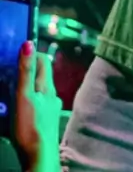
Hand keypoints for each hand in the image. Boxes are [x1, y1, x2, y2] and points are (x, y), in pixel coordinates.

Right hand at [13, 41, 61, 171]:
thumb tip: (28, 44)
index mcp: (47, 86)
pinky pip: (38, 105)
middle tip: (10, 73)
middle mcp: (53, 95)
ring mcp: (51, 110)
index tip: (17, 55)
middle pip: (41, 75)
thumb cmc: (31, 127)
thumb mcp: (24, 97)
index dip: (32, 54)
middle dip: (27, 71)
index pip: (44, 60)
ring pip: (39, 91)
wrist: (40, 158)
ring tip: (12, 91)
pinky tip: (20, 110)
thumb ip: (26, 72)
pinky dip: (29, 101)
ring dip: (27, 87)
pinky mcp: (47, 122)